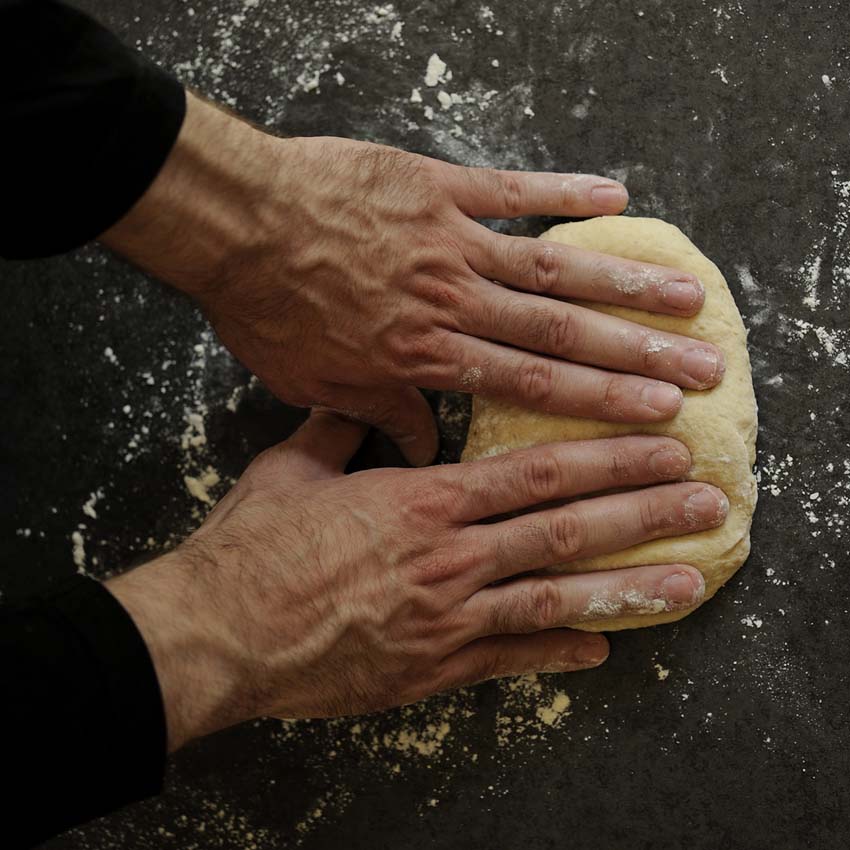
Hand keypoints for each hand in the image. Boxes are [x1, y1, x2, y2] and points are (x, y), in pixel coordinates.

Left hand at [102, 94, 723, 465]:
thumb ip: (380, 413)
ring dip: (620, 283)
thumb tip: (422, 446)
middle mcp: (452, 301)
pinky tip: (615, 200)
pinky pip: (509, 190)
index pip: (527, 388)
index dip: (597, 404)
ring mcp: (449, 241)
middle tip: (701, 366)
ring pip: (550, 268)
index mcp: (423, 355)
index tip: (654, 415)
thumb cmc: (267, 308)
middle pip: (558, 334)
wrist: (234, 225)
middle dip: (635, 354)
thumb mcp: (316, 384)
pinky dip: (561, 194)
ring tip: (685, 297)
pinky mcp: (437, 188)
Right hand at [108, 413, 726, 751]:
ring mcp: (446, 616)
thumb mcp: (293, 468)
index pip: (533, 470)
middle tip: (702, 499)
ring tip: (688, 578)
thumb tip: (365, 403)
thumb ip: (341, 430)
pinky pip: (510, 658)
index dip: (603, 455)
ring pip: (556, 597)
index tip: (655, 443)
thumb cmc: (252, 547)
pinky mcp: (431, 668)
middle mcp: (448, 556)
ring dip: (626, 587)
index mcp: (421, 499)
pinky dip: (559, 653)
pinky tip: (601, 651)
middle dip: (640, 509)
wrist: (218, 632)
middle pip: (563, 528)